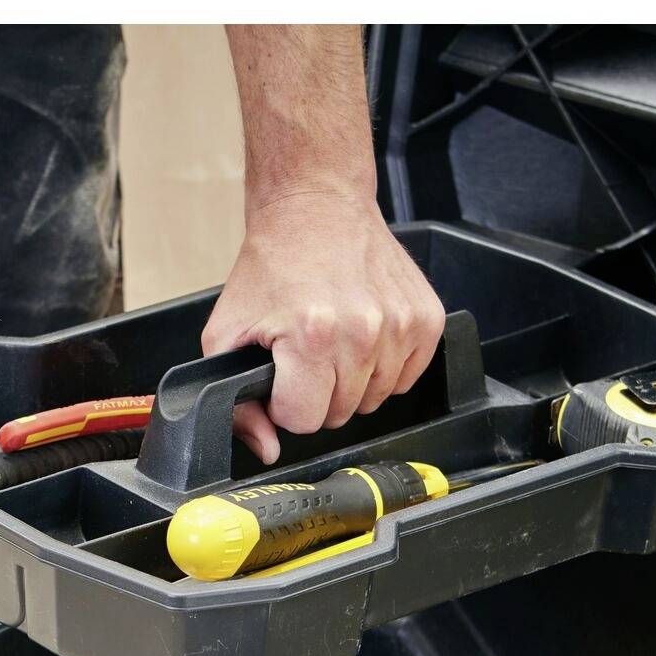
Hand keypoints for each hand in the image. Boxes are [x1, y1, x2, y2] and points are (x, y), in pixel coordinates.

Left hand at [199, 188, 446, 465]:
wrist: (316, 207)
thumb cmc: (273, 266)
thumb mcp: (228, 333)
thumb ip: (238, 403)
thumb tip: (268, 448)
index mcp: (312, 335)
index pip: (305, 420)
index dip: (287, 403)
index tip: (284, 374)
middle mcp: (364, 330)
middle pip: (341, 412)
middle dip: (319, 392)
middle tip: (306, 352)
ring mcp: (401, 324)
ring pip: (376, 399)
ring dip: (352, 379)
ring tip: (334, 339)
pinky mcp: (427, 317)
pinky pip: (407, 377)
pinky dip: (384, 365)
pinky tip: (363, 334)